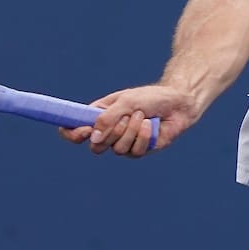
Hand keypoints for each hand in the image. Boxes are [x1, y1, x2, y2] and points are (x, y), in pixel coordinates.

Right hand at [58, 84, 200, 156]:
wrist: (176, 103)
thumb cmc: (149, 98)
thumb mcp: (126, 102)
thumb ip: (107, 118)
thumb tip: (93, 138)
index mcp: (98, 117)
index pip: (75, 130)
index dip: (72, 134)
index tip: (82, 132)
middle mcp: (109, 132)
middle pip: (96, 147)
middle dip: (111, 133)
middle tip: (125, 118)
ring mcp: (124, 143)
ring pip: (117, 149)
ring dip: (131, 131)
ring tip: (142, 115)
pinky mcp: (139, 150)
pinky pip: (135, 151)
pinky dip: (143, 136)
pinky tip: (150, 125)